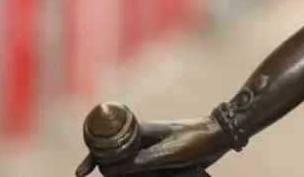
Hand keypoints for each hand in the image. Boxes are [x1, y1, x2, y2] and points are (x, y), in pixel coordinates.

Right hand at [76, 116, 229, 176]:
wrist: (221, 136)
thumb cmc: (196, 139)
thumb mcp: (169, 152)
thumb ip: (142, 161)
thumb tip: (113, 170)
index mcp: (141, 130)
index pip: (108, 139)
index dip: (93, 154)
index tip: (82, 172)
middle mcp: (143, 138)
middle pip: (114, 154)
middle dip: (107, 168)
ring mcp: (152, 148)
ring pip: (127, 164)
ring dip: (124, 174)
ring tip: (141, 174)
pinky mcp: (161, 158)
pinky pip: (142, 169)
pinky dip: (137, 175)